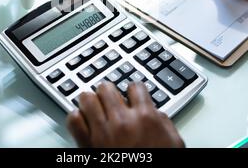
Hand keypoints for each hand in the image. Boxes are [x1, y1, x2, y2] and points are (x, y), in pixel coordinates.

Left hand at [66, 82, 184, 147]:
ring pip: (87, 98)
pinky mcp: (86, 145)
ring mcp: (102, 132)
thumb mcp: (173, 143)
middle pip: (106, 88)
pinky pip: (74, 119)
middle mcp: (122, 121)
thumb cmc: (156, 165)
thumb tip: (155, 113)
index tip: (131, 96)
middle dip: (108, 93)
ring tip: (94, 109)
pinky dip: (76, 118)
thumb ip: (165, 122)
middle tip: (110, 102)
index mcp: (146, 118)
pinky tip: (84, 123)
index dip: (132, 91)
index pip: (134, 87)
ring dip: (90, 102)